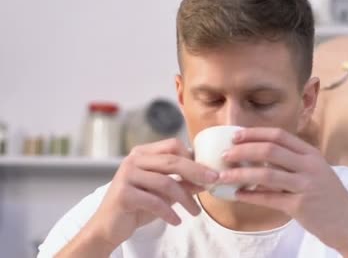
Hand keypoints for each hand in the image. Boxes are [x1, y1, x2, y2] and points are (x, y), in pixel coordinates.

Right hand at [82, 139, 218, 248]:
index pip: (173, 145)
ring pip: (165, 182)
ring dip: (185, 199)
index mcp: (143, 153)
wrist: (109, 227)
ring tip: (196, 212)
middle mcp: (133, 160)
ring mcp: (126, 175)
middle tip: (213, 182)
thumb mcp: (165, 193)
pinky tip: (177, 221)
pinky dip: (169, 212)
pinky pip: (154, 201)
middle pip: (172, 161)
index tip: (209, 171)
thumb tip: (209, 179)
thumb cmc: (138, 206)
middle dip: (196, 172)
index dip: (193, 157)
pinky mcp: (123, 194)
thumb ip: (183, 183)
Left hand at [218, 128, 347, 254]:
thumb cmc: (329, 198)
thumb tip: (259, 157)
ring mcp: (306, 185)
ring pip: (266, 174)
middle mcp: (309, 165)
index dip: (255, 133)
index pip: (279, 135)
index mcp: (311, 154)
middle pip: (270, 150)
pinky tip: (238, 196)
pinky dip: (251, 196)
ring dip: (240, 174)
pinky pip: (270, 198)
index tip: (235, 135)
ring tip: (223, 176)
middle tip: (224, 154)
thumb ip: (293, 163)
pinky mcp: (301, 206)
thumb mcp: (316, 173)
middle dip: (243, 150)